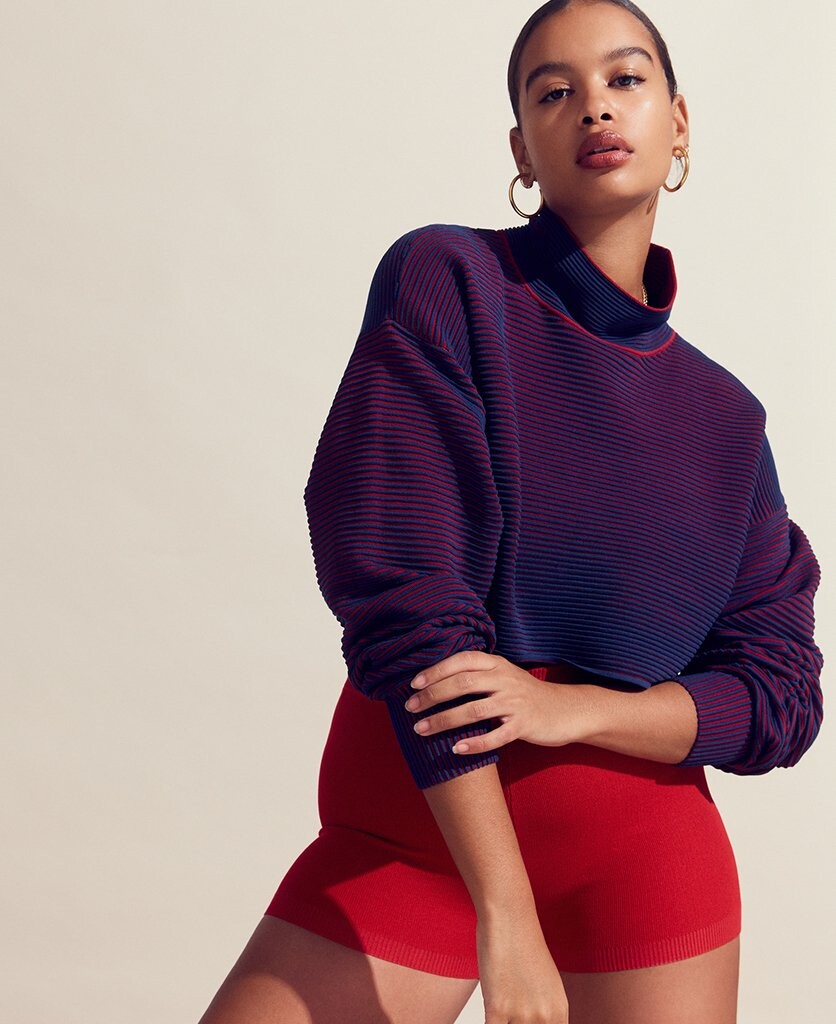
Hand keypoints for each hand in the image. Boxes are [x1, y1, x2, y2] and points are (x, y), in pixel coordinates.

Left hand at [404, 651, 594, 755]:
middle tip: (411, 708)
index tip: (413, 684)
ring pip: (474, 710)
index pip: (461, 661)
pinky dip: (475, 743)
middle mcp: (505, 679)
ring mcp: (515, 703)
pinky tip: (456, 749)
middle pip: (462, 684)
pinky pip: (496, 736)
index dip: (436, 671)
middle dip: (432, 696)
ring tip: (421, 729)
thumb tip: (434, 680)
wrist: (565, 710)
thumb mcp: (503, 675)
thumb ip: (476, 674)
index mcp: (497, 664)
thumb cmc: (525, 694)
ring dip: (444, 720)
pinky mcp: (524, 725)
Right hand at [477, 913, 568, 1023]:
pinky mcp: (498, 1008)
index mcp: (559, 1012)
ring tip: (499, 1012)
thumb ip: (543, 1009)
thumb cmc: (522, 943)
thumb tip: (535, 1020)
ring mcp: (522, 1015)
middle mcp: (544, 1017)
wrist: (509, 916)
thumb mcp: (545, 981)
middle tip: (511, 1019)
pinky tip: (490, 1016)